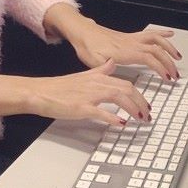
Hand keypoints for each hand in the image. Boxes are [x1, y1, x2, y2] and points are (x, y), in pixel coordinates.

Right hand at [26, 58, 150, 124]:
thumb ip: (100, 70)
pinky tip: (121, 124)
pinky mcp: (81, 107)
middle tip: (147, 115)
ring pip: (119, 97)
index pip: (126, 84)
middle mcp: (96, 84)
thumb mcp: (83, 75)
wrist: (40, 92)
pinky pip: (102, 112)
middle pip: (127, 89)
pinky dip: (114, 118)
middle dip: (141, 103)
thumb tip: (112, 64)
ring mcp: (89, 95)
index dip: (140, 96)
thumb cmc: (59, 87)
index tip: (145, 106)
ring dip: (133, 109)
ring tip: (140, 120)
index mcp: (98, 77)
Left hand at [43, 4, 180, 80]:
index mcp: (123, 51)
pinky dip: (161, 33)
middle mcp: (130, 43)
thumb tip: (116, 69)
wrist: (81, 31)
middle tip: (175, 75)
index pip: (148, 58)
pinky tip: (169, 34)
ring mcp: (130, 39)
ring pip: (155, 39)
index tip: (168, 78)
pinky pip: (149, 34)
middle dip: (168, 62)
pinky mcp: (128, 37)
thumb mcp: (92, 61)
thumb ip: (105, 67)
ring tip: (178, 57)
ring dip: (168, 47)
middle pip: (156, 49)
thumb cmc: (86, 45)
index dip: (160, 67)